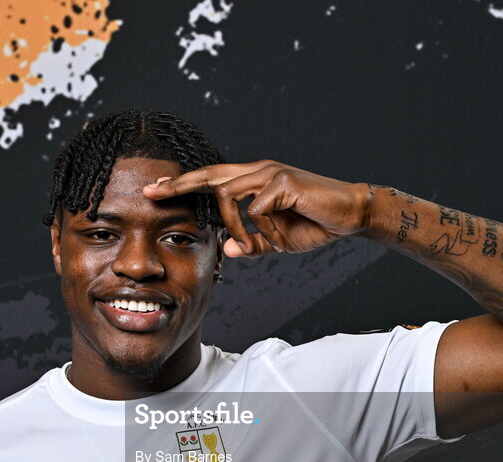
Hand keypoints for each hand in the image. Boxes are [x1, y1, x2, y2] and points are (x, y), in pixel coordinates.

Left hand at [142, 160, 368, 257]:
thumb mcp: (277, 240)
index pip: (212, 178)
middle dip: (179, 184)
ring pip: (229, 196)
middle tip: (152, 192)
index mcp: (253, 179)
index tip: (158, 189)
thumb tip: (229, 251)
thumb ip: (253, 244)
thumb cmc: (314, 223)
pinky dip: (263, 230)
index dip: (185, 183)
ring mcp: (269, 172)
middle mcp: (258, 170)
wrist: (351, 214)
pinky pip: (255, 210)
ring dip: (234, 227)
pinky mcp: (282, 182)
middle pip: (209, 174)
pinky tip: (279, 240)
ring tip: (251, 246)